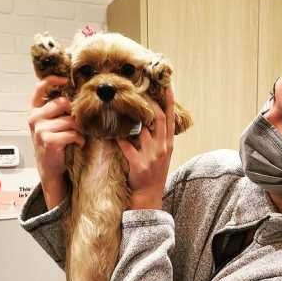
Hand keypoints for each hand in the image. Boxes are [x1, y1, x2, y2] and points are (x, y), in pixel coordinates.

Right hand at [28, 75, 85, 207]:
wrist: (51, 168)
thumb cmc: (55, 144)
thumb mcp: (52, 124)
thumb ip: (57, 110)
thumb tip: (76, 96)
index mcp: (35, 111)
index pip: (39, 89)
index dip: (52, 81)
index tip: (64, 80)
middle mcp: (35, 118)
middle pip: (62, 103)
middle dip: (73, 114)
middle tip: (77, 125)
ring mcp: (40, 129)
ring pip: (70, 120)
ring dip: (78, 130)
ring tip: (77, 137)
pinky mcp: (49, 140)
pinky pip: (72, 133)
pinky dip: (79, 139)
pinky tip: (77, 144)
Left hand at [116, 87, 174, 208]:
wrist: (149, 195)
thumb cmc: (153, 173)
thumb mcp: (162, 154)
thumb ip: (158, 138)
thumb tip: (148, 119)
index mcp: (168, 144)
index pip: (170, 118)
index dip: (169, 101)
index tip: (167, 85)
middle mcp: (163, 147)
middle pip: (157, 119)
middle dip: (150, 103)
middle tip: (139, 90)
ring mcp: (152, 156)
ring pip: (140, 131)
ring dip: (130, 120)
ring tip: (119, 109)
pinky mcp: (139, 164)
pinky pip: (126, 146)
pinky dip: (118, 140)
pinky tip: (111, 135)